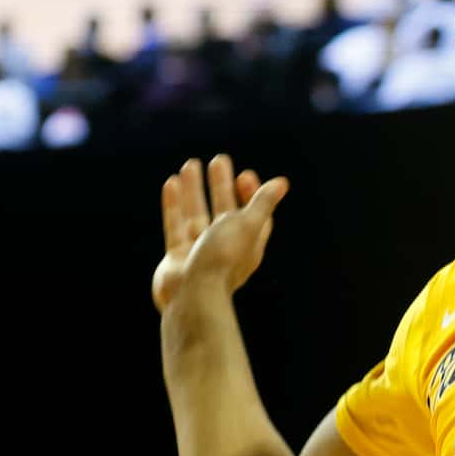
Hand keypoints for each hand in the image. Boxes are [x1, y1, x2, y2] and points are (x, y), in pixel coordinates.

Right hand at [154, 153, 289, 312]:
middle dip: (221, 185)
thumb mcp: (248, 225)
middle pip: (224, 210)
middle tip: (218, 161)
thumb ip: (262, 203)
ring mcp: (199, 252)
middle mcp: (224, 248)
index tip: (244, 175)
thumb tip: (282, 182)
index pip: (254, 215)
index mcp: (247, 244)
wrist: (192, 295)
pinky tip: (172, 183)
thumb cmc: (224, 259)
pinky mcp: (177, 256)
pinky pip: (175, 225)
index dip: (251, 194)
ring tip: (190, 165)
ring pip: (196, 214)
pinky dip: (174, 204)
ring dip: (194, 190)